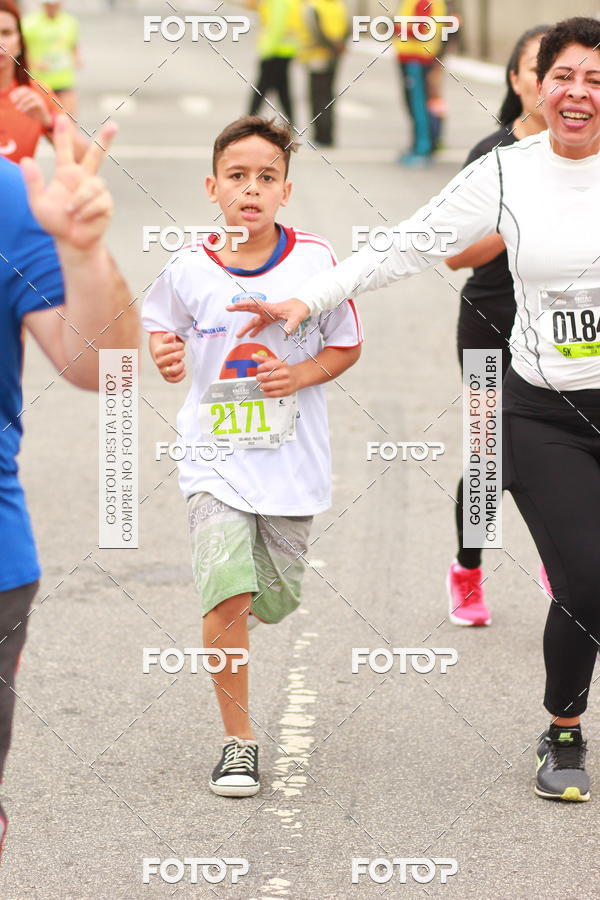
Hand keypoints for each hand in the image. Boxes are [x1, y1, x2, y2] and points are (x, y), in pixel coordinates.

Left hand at [9, 86, 52, 128]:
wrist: (43, 119)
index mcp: (31, 93)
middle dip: (19, 95)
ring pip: (29, 96)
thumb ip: (19, 103)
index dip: (16, 93)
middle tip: (14, 102)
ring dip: (22, 102)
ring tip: (18, 108)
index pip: (22, 89)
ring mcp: (38, 98)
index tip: (12, 100)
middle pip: (26, 90)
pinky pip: (33, 103)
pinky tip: (23, 111)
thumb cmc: (33, 113)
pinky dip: (26, 107)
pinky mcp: (41, 104)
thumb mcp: (24, 107)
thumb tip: (14, 100)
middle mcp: (35, 94)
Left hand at [20, 115, 116, 254]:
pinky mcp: (106, 204)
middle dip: (105, 140)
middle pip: (96, 155)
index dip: (63, 134)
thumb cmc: (55, 222)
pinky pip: (99, 202)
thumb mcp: (38, 203)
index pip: (65, 150)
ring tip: (71, 212)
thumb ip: (33, 182)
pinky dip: (87, 211)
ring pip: (94, 185)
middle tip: (113, 125)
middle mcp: (84, 179)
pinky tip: (81, 219)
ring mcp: (97, 191)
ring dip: (80, 199)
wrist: (71, 242)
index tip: (61, 117)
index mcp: (67, 174)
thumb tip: (26, 160)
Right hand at [152, 332, 185, 382]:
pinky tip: (184, 370)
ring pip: (173, 371)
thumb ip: (168, 337)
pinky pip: (174, 380)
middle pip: (172, 358)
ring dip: (181, 365)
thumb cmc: (167, 348)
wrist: (163, 357)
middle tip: (182, 352)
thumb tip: (171, 335)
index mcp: (158, 352)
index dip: (177, 346)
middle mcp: (159, 362)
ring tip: (182, 362)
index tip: (180, 345)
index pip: (169, 348)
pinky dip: (181, 375)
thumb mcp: (167, 341)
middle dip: (180, 354)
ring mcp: (163, 371)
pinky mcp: (167, 377)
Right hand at [226, 297, 309, 337]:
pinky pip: (261, 324)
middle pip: (250, 309)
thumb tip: (287, 332)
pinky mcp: (271, 319)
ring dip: (246, 327)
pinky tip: (252, 336)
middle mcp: (267, 310)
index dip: (244, 304)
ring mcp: (268, 315)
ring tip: (238, 335)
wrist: (304, 305)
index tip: (235, 305)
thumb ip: (291, 324)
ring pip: (254, 320)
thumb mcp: (297, 316)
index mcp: (271, 308)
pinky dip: (256, 330)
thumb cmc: (300, 308)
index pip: (255, 304)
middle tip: (228, 308)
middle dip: (239, 309)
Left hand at [253, 353, 298, 396]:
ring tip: (262, 383)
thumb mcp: (276, 362)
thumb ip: (264, 359)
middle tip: (259, 377)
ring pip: (267, 386)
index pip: (268, 365)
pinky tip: (265, 389)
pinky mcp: (285, 392)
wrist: (299, 376)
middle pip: (266, 376)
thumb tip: (254, 356)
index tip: (259, 368)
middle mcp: (285, 374)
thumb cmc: (286, 369)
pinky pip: (271, 394)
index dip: (261, 367)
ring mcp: (285, 383)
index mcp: (282, 365)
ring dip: (262, 385)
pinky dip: (266, 392)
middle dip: (259, 377)